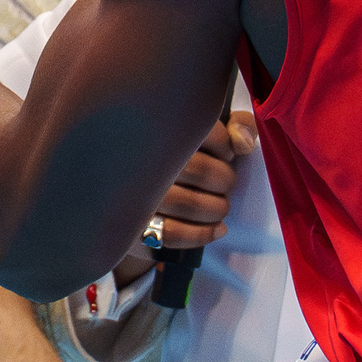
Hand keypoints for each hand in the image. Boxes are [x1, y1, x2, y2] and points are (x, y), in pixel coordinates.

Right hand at [114, 111, 251, 280]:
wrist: (116, 188)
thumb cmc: (173, 156)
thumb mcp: (204, 132)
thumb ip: (235, 127)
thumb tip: (244, 144)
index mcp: (156, 128)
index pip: (206, 132)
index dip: (226, 145)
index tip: (226, 153)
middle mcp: (142, 158)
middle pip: (201, 171)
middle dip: (225, 180)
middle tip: (225, 183)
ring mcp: (133, 194)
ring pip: (189, 205)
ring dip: (217, 208)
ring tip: (221, 206)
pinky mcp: (131, 226)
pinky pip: (173, 235)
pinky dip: (204, 234)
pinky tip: (218, 229)